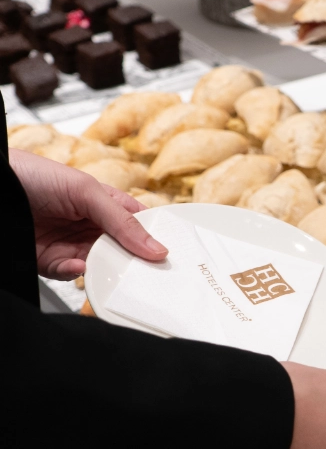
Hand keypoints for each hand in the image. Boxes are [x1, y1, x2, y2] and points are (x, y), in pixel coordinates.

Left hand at [10, 149, 167, 279]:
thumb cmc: (34, 175)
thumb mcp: (87, 192)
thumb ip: (122, 221)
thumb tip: (155, 247)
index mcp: (106, 204)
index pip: (139, 224)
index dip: (154, 237)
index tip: (168, 253)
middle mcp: (91, 225)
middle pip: (124, 250)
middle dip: (134, 260)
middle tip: (147, 269)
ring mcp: (72, 244)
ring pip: (101, 265)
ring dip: (106, 269)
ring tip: (110, 267)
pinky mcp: (52, 261)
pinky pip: (71, 274)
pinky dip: (75, 272)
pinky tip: (76, 264)